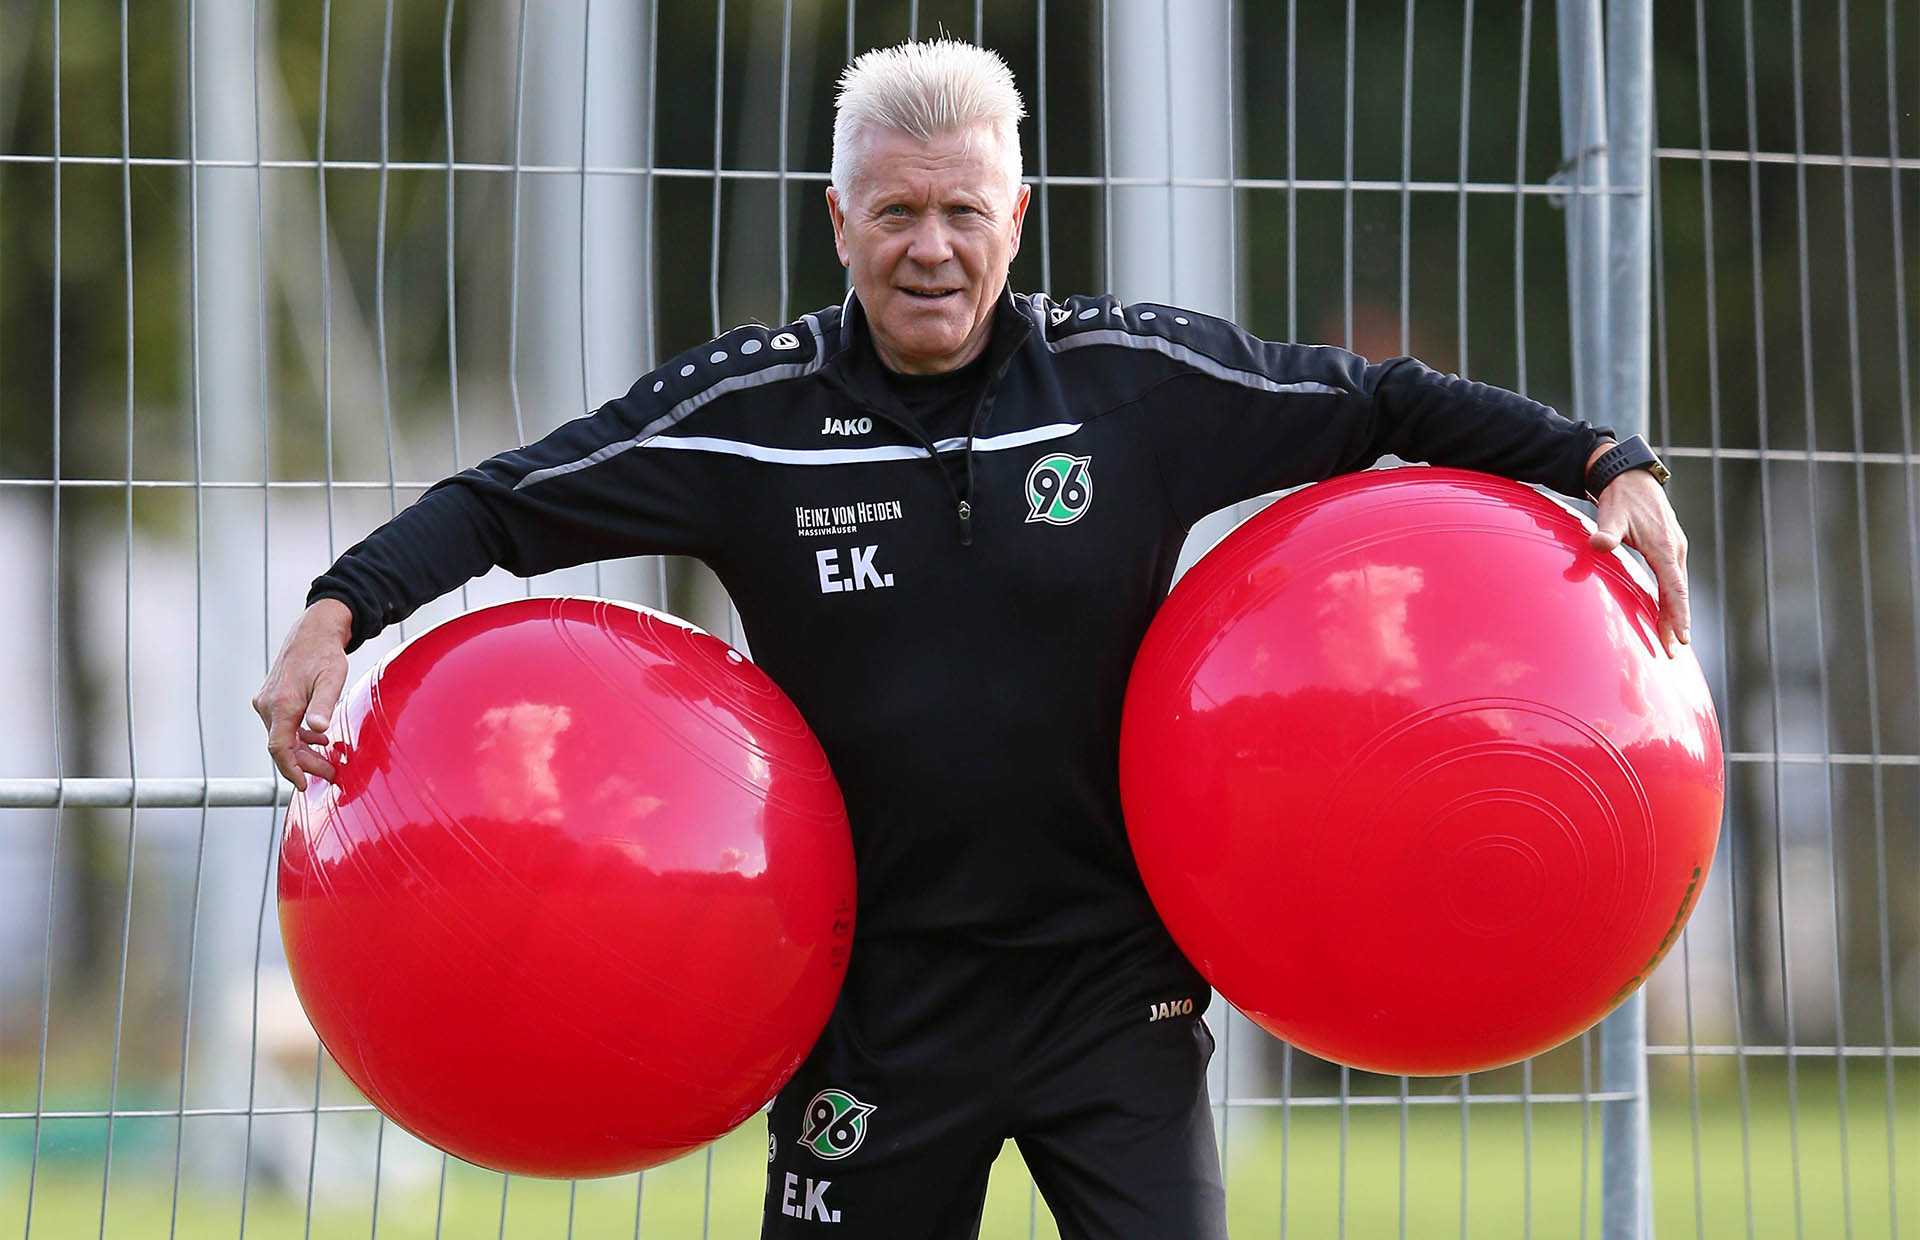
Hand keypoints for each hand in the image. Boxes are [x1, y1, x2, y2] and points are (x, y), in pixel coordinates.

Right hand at [253, 598, 354, 788]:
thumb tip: (318, 730)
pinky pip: (282, 725)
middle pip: (282, 745)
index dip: (291, 770)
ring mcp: (266, 701)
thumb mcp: (331, 680)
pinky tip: (318, 739)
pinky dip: (299, 736)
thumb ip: (324, 706)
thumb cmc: (325, 655)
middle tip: (331, 773)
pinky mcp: (270, 697)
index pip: (279, 748)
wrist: (313, 632)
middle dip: (305, 764)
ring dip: (303, 751)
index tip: (305, 785)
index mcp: (281, 704)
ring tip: (329, 760)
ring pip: (282, 736)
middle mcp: (268, 705)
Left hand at [1586, 459, 1689, 657]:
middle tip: (1672, 650)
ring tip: (1671, 641)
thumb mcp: (1612, 515)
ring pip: (1676, 589)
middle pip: (1678, 594)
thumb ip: (1606, 533)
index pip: (1675, 588)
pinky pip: (1671, 581)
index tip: (1683, 637)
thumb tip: (1598, 544)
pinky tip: (1665, 615)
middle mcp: (1675, 551)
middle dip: (1677, 623)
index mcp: (1665, 548)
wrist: (1631, 478)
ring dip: (1674, 614)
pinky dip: (1670, 600)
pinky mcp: (1668, 550)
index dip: (1679, 614)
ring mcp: (1674, 550)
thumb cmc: (1621, 498)